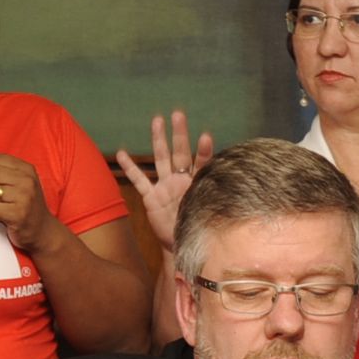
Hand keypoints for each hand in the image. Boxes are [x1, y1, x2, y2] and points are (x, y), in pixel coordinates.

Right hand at [112, 111, 210, 252]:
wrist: (182, 244)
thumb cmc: (199, 226)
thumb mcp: (208, 211)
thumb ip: (215, 197)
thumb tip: (236, 187)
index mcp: (197, 182)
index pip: (202, 162)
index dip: (203, 150)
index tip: (205, 137)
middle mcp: (181, 179)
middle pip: (180, 152)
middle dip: (179, 134)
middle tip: (178, 114)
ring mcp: (165, 186)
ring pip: (161, 159)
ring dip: (159, 140)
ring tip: (157, 121)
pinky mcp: (151, 197)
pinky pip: (139, 180)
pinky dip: (130, 168)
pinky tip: (122, 154)